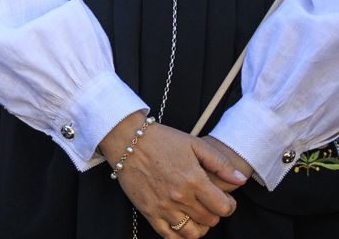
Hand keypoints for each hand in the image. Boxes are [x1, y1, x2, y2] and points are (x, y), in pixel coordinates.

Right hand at [99, 113, 245, 237]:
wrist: (126, 139)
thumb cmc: (161, 139)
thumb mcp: (192, 143)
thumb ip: (219, 162)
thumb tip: (241, 180)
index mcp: (193, 179)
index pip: (224, 208)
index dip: (229, 206)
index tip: (224, 200)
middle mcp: (180, 196)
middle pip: (210, 220)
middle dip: (213, 213)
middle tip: (208, 203)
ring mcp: (164, 206)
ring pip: (193, 233)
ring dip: (199, 226)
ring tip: (196, 214)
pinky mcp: (149, 212)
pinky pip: (170, 236)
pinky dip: (180, 235)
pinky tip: (182, 223)